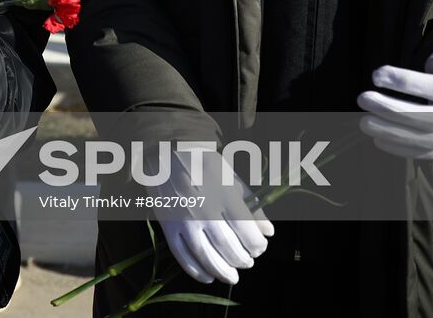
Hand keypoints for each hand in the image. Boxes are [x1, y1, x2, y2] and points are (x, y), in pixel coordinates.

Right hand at [155, 148, 271, 284]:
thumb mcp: (230, 176)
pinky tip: (208, 276)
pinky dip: (197, 271)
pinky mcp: (168, 226)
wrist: (164, 156)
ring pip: (207, 257)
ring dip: (223, 272)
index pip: (247, 232)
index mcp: (223, 193)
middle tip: (247, 261)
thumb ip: (251, 204)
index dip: (257, 246)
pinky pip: (182, 256)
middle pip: (229, 248)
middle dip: (243, 260)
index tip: (259, 247)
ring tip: (232, 276)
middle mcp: (204, 209)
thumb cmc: (202, 165)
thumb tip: (269, 232)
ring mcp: (183, 220)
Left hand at [358, 49, 432, 159]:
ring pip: (423, 140)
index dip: (406, 82)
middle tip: (363, 99)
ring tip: (364, 121)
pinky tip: (376, 138)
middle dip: (391, 110)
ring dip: (390, 132)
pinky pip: (422, 153)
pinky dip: (398, 149)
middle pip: (427, 119)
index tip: (376, 75)